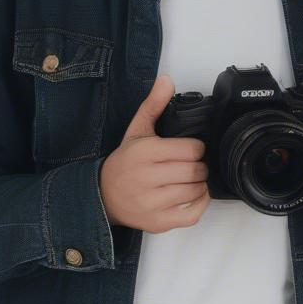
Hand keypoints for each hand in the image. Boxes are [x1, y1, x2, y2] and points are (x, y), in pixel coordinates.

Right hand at [99, 74, 210, 232]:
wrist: (102, 196)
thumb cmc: (125, 162)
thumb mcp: (137, 130)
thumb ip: (153, 105)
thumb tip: (166, 80)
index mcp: (144, 153)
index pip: (192, 149)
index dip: (196, 148)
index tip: (190, 149)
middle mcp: (146, 179)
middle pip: (195, 170)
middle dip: (199, 166)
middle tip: (191, 164)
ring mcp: (151, 203)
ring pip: (195, 191)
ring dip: (199, 183)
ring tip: (189, 178)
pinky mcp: (157, 222)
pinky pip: (193, 214)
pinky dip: (200, 203)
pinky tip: (193, 195)